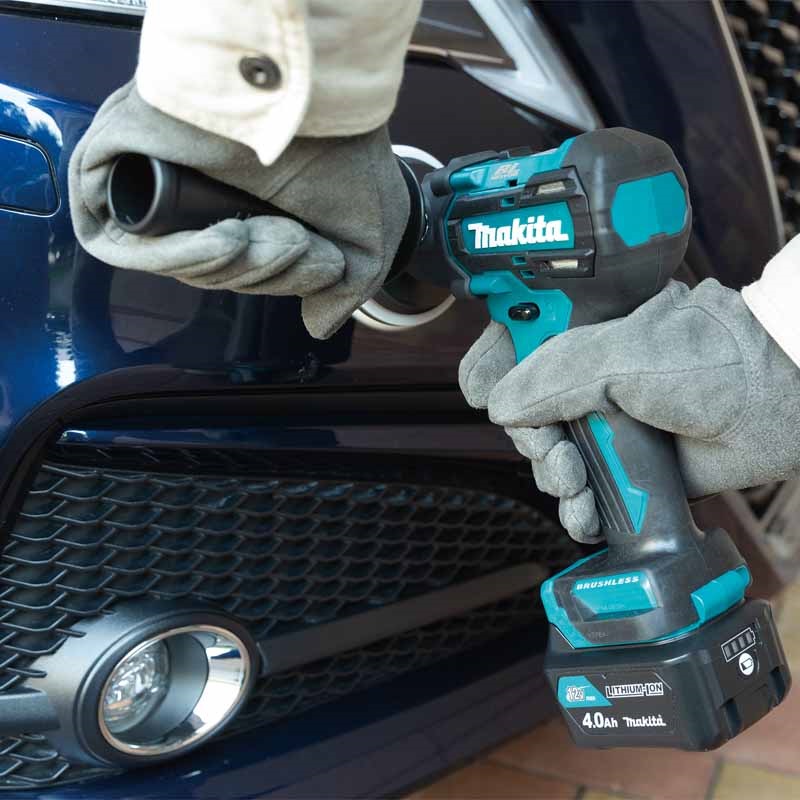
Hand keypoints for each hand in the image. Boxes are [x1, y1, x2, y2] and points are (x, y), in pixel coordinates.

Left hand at [68, 80, 408, 339]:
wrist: (319, 93)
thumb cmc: (347, 157)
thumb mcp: (366, 243)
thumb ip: (345, 288)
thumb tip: (316, 325)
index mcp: (250, 211)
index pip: (244, 275)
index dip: (277, 282)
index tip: (322, 257)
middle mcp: (204, 199)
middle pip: (212, 275)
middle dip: (261, 274)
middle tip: (296, 237)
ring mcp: (159, 185)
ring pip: (177, 266)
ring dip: (232, 263)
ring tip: (271, 227)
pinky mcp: (114, 170)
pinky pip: (120, 244)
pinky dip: (173, 256)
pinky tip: (224, 241)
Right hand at [476, 279, 799, 541]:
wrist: (777, 403)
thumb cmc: (713, 358)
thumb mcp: (620, 354)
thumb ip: (552, 376)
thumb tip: (501, 408)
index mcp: (581, 332)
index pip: (513, 344)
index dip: (492, 369)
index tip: (487, 393)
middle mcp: (589, 378)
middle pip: (524, 414)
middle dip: (530, 441)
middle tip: (552, 449)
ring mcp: (607, 423)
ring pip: (549, 459)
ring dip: (553, 480)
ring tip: (576, 482)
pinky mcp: (627, 466)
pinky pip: (584, 494)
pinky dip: (577, 511)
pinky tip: (585, 513)